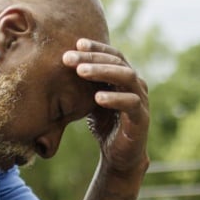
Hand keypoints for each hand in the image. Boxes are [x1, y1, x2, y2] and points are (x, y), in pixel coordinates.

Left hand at [63, 39, 148, 175]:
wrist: (119, 155)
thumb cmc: (104, 124)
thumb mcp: (90, 100)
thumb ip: (83, 84)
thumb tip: (58, 66)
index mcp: (124, 78)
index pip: (113, 55)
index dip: (96, 48)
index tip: (76, 43)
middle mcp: (136, 85)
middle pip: (117, 62)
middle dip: (92, 58)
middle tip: (69, 58)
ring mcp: (141, 100)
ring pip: (126, 77)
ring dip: (103, 72)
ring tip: (80, 72)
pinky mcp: (141, 118)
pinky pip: (130, 104)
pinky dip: (114, 99)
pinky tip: (97, 97)